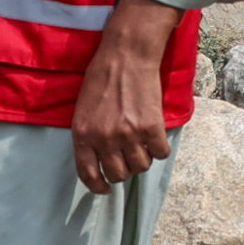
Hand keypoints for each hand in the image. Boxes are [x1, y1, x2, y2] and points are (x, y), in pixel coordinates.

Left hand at [70, 0, 181, 192]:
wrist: (126, 55)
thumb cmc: (102, 78)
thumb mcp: (83, 110)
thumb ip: (89, 136)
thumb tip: (100, 159)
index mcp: (83, 134)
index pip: (88, 174)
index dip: (98, 186)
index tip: (105, 189)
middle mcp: (105, 139)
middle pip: (118, 174)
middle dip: (124, 170)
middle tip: (128, 158)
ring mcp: (129, 134)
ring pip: (141, 167)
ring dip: (143, 159)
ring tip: (142, 144)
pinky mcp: (151, 127)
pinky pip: (160, 153)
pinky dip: (160, 149)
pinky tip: (156, 138)